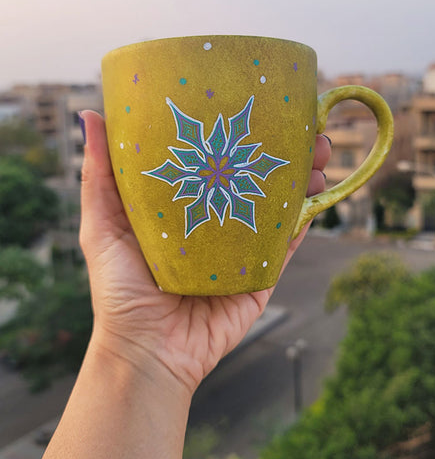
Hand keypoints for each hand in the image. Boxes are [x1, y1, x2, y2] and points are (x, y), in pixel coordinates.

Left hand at [80, 111, 330, 394]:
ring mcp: (240, 249)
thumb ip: (99, 174)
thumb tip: (88, 114)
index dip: (236, 132)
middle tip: (306, 128)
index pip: (215, 159)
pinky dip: (305, 220)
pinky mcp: (258, 277)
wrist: (147, 352)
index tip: (255, 106)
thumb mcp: (101, 225)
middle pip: (253, 177)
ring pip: (278, 206)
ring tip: (322, 155)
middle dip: (283, 150)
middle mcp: (214, 221)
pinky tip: (320, 195)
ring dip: (303, 180)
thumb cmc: (118, 289)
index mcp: (182, 204)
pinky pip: (285, 246)